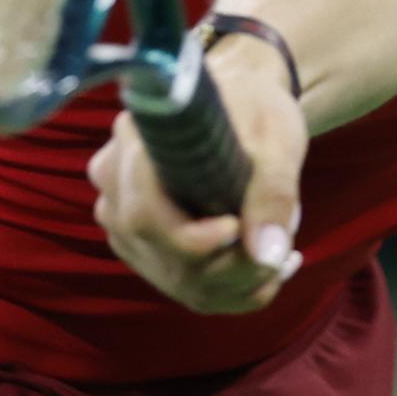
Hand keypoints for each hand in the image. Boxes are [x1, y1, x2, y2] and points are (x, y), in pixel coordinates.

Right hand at [87, 37, 307, 313]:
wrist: (244, 106)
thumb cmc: (256, 108)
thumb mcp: (275, 137)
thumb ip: (273, 192)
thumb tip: (268, 254)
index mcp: (134, 142)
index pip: (143, 214)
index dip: (190, 239)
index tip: (238, 228)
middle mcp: (115, 186)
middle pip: (160, 254)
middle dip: (227, 267)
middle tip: (281, 252)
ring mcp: (124, 221)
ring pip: (175, 278)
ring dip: (236, 282)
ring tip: (281, 256)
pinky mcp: (144, 248)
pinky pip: (185, 287)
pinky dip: (232, 289)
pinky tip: (267, 266)